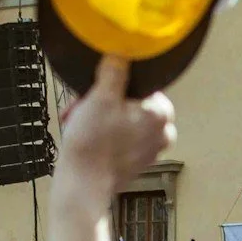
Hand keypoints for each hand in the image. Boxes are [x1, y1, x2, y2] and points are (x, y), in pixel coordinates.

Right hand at [51, 56, 175, 240]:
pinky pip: (120, 139)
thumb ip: (115, 70)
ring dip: (100, 117)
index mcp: (161, 113)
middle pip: (130, 103)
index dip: (113, 86)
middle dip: (103, 102)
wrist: (81, 187)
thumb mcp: (101, 97)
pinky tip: (85, 139)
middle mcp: (162, 132)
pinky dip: (103, 135)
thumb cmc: (92, 145)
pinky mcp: (136, 163)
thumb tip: (122, 53)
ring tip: (79, 123)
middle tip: (82, 108)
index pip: (141, 85)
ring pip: (123, 120)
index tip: (95, 92)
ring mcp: (150, 150)